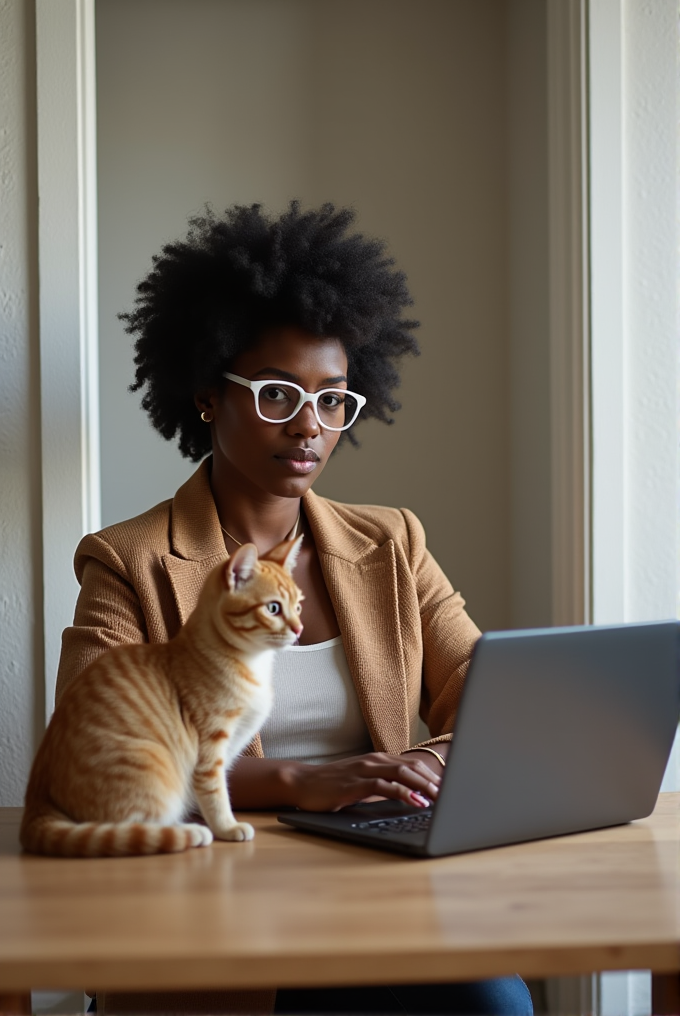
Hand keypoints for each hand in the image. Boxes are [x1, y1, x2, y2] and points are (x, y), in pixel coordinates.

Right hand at [289, 752, 440, 811]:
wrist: (303, 782)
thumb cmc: (333, 785)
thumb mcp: (362, 782)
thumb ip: (383, 784)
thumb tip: (409, 796)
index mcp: (378, 759)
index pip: (413, 763)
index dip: (433, 774)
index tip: (449, 788)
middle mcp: (375, 760)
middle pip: (413, 765)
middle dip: (434, 780)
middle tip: (452, 794)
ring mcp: (365, 770)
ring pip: (403, 772)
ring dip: (424, 785)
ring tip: (440, 797)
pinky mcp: (356, 783)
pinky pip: (385, 786)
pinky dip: (403, 793)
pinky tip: (415, 801)